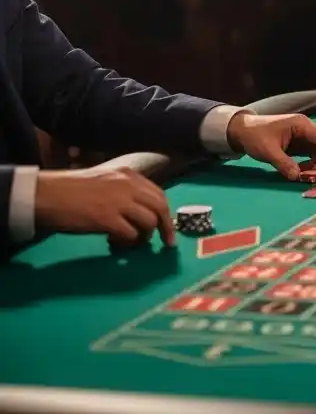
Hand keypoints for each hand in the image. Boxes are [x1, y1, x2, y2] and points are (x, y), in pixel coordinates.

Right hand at [34, 168, 175, 245]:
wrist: (46, 194)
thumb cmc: (70, 189)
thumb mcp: (104, 180)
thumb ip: (123, 191)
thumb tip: (138, 211)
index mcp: (129, 175)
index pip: (158, 194)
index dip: (165, 212)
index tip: (166, 226)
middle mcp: (129, 186)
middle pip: (160, 207)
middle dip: (165, 227)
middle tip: (165, 243)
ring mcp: (119, 202)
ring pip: (148, 222)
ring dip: (142, 237)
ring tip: (128, 242)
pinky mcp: (108, 219)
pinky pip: (131, 234)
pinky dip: (127, 242)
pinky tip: (114, 243)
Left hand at [227, 112, 315, 179]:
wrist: (242, 131)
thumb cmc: (255, 136)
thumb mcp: (268, 150)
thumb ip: (283, 163)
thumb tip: (297, 177)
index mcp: (301, 125)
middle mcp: (306, 129)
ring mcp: (304, 137)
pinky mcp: (300, 145)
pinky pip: (312, 155)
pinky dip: (314, 165)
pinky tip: (309, 174)